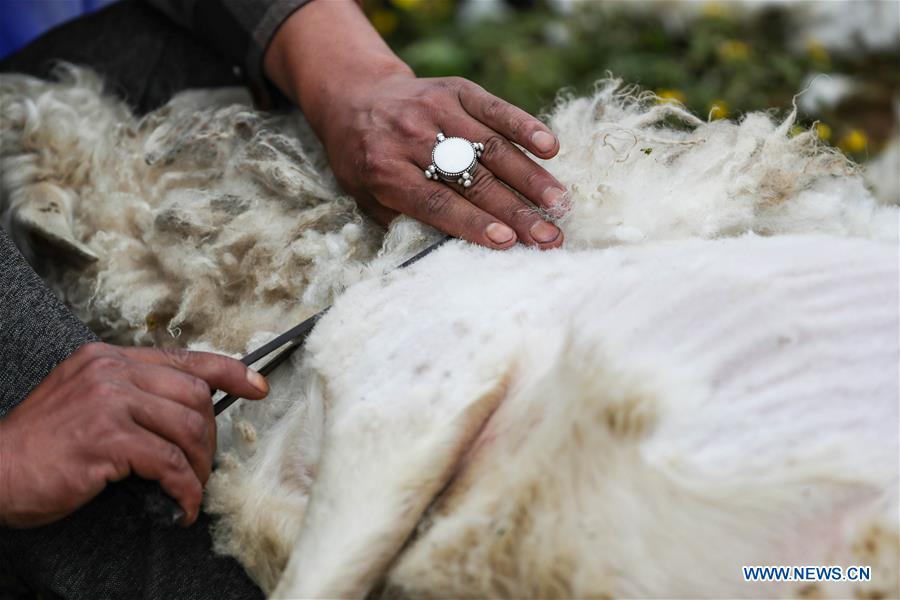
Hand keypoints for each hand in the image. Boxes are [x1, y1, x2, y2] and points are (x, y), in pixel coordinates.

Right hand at [0, 342, 268, 527]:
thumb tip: (187, 409)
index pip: (186, 358)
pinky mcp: (107, 438)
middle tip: (202, 466)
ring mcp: (110, 402)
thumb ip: (131, 394)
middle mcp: (112, 372)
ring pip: (189, 429)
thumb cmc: (41, 445)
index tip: (258, 386)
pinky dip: (185, 490)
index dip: (231, 371)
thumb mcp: (85, 400)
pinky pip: (170, 464)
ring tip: (190, 488)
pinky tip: (181, 506)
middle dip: (210, 438)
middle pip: (196, 396)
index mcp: (109, 358)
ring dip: (200, 467)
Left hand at [264, 0, 566, 249]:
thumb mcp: (368, 197)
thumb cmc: (367, 162)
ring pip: (491, 146)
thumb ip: (406, 221)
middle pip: (471, 179)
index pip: (436, 202)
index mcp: (384, 171)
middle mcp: (410, 137)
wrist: (355, 98)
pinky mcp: (456, 89)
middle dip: (515, 210)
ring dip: (530, 177)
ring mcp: (436, 108)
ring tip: (560, 203)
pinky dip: (525, 126)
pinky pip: (495, 108)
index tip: (509, 242)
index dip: (473, 222)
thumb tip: (453, 251)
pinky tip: (551, 147)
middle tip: (549, 235)